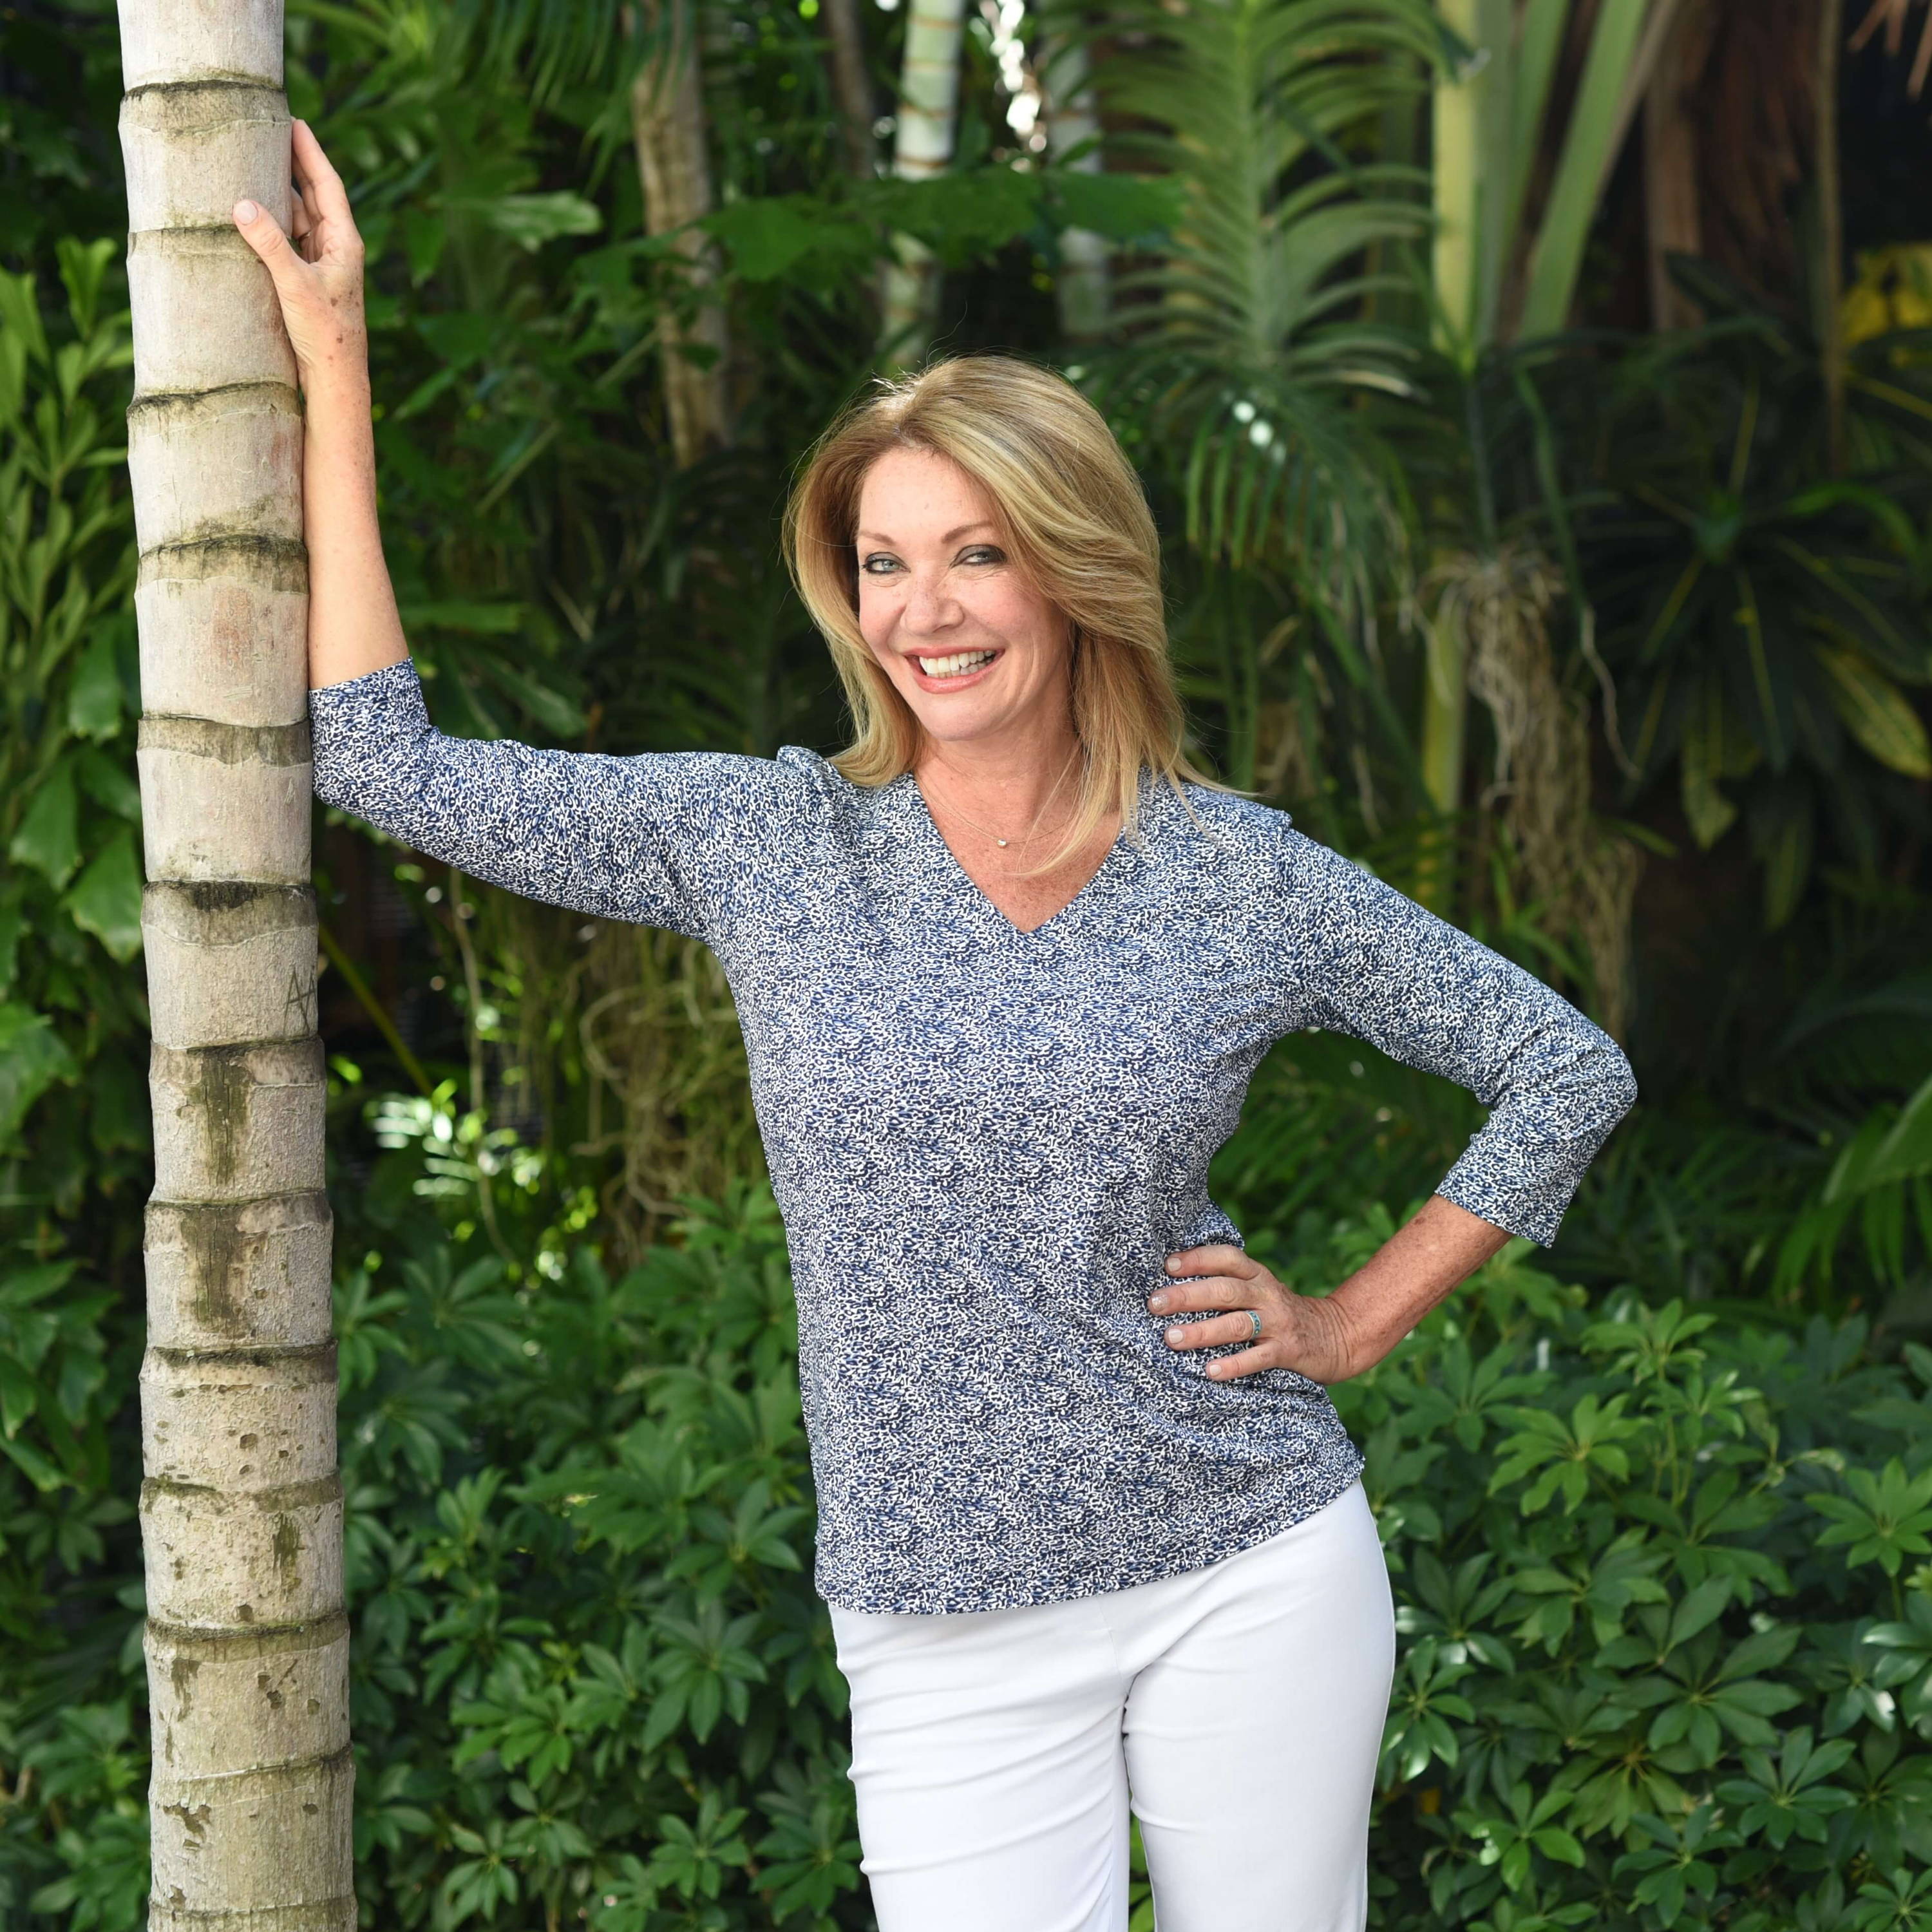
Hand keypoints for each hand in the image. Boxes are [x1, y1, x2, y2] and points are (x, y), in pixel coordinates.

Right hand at [233, 120, 366, 389]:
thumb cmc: (325, 333)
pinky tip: (255, 208)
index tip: (295, 122)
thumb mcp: (295, 285)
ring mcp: (322, 263)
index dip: (311, 152)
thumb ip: (270, 244)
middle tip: (270, 129)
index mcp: (344, 242)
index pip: (327, 185)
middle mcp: (337, 248)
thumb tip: (242, 205)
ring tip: (256, 159)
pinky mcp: (307, 279)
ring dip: (281, 190)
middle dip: (294, 163)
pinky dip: (274, 220)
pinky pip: (290, 238)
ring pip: (300, 216)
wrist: (335, 377)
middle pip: (314, 194)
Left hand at [1148, 1244, 1361, 1383]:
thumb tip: (1171, 1285)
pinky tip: (1210, 1371)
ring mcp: (1278, 1322)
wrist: (1336, 1335)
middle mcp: (1266, 1294)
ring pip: (1237, 1324)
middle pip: (1225, 1290)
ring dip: (1202, 1331)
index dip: (1198, 1258)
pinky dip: (1233, 1365)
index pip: (1227, 1258)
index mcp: (1257, 1275)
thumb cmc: (1279, 1313)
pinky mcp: (1287, 1351)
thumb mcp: (1259, 1290)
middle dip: (1187, 1295)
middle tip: (1155, 1304)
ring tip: (1171, 1338)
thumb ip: (1227, 1285)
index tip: (1167, 1265)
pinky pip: (1258, 1358)